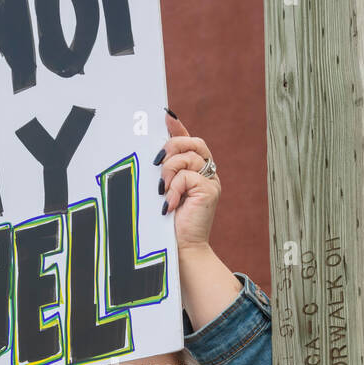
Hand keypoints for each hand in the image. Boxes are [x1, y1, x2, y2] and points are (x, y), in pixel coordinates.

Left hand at [158, 113, 220, 250]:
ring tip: (162, 191)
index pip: (189, 141)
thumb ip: (162, 172)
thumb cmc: (168, 223)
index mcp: (196, 171)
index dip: (178, 127)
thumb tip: (152, 153)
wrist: (181, 249)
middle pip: (193, 143)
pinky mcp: (210, 190)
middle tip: (157, 162)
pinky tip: (170, 204)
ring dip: (169, 172)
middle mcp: (206, 173)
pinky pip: (187, 176)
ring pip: (188, 158)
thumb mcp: (162, 191)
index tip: (165, 115)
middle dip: (172, 146)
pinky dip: (174, 189)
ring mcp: (210, 181)